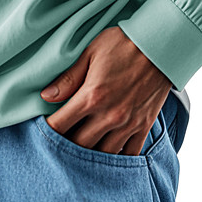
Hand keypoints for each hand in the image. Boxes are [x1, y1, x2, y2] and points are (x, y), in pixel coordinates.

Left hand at [40, 26, 173, 155]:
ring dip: (90, 153)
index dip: (47, 130)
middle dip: (65, 145)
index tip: (41, 129)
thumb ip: (68, 78)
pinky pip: (129, 154)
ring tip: (80, 148)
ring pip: (103, 154)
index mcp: (92, 96)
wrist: (160, 44)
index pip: (60, 125)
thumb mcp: (90, 52)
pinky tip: (107, 152)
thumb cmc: (123, 43)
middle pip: (79, 145)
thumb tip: (45, 96)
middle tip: (58, 141)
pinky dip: (117, 157)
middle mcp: (110, 115)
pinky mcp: (144, 126)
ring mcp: (128, 123)